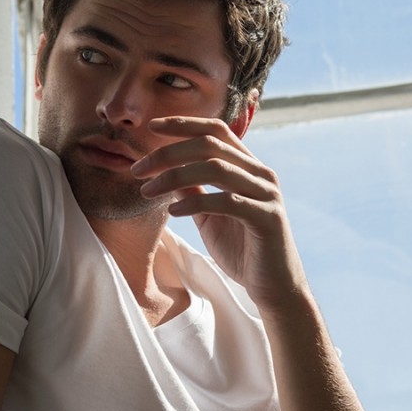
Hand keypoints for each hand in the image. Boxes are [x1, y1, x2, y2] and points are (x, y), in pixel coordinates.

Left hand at [131, 116, 306, 310]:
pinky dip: (195, 203)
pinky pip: (227, 201)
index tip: (152, 126)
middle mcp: (260, 173)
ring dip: (175, 176)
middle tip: (138, 169)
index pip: (216, 130)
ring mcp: (266, 194)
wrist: (273, 286)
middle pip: (210, 145)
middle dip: (168, 152)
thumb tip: (163, 170)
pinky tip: (173, 212)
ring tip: (148, 191)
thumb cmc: (241, 249)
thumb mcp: (208, 215)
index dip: (184, 124)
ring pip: (217, 168)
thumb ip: (192, 190)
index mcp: (248, 166)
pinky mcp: (267, 218)